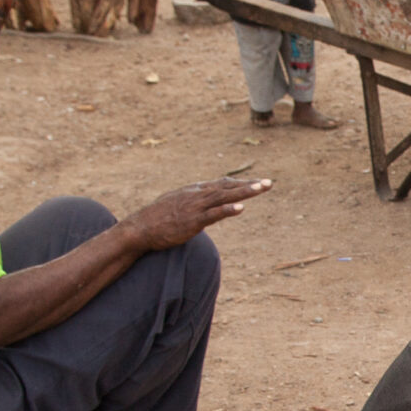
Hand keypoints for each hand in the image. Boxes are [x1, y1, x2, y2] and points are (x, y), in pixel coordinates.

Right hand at [122, 178, 271, 251]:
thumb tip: (205, 202)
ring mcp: (195, 207)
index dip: (240, 183)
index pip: (222, 184)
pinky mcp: (192, 221)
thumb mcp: (178, 203)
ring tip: (261, 189)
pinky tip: (240, 209)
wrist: (140, 227)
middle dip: (249, 185)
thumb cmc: (158, 217)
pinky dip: (227, 210)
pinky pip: (213, 214)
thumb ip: (193, 200)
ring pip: (224, 197)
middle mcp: (197, 195)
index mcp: (195, 191)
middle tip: (269, 183)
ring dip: (244, 192)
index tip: (257, 183)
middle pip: (227, 187)